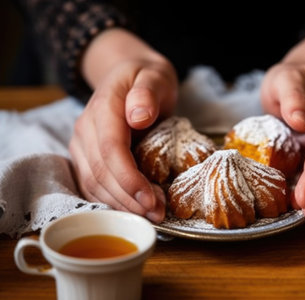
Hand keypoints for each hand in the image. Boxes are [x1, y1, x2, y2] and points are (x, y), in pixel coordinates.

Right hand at [69, 30, 177, 222]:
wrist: (129, 76)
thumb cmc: (147, 78)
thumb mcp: (155, 75)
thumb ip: (147, 92)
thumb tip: (138, 116)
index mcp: (104, 108)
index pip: (110, 150)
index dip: (128, 179)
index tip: (150, 199)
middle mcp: (86, 129)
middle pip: (101, 173)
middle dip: (129, 199)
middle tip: (158, 214)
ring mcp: (82, 144)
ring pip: (93, 184)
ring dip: (121, 205)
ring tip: (151, 215)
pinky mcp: (85, 157)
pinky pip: (92, 185)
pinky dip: (112, 201)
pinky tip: (133, 210)